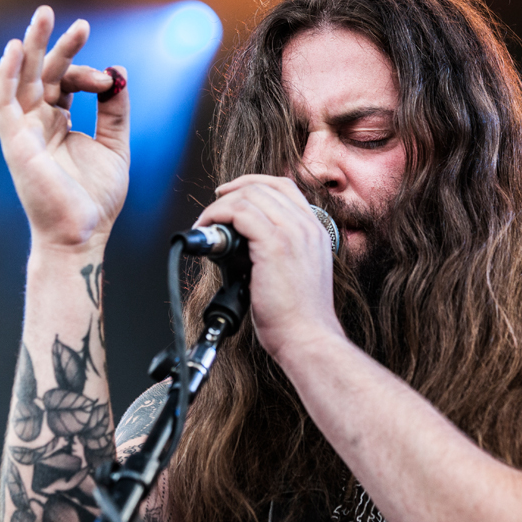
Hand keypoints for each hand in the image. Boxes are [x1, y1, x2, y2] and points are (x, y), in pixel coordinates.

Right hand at [0, 6, 128, 251]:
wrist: (82, 233)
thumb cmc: (96, 199)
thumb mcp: (115, 146)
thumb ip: (116, 110)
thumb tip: (117, 71)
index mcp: (60, 124)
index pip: (69, 83)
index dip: (89, 74)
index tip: (111, 81)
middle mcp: (38, 123)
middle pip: (43, 73)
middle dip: (59, 45)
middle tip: (81, 24)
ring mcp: (24, 130)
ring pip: (21, 78)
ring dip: (30, 46)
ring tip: (43, 15)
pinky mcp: (14, 141)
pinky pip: (2, 102)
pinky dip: (5, 74)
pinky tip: (14, 49)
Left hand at [195, 175, 343, 359]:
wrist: (308, 338)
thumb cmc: (298, 317)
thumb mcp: (297, 272)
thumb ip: (280, 251)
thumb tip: (244, 243)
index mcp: (315, 231)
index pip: (284, 187)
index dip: (253, 183)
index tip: (231, 194)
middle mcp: (308, 226)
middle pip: (264, 186)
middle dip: (232, 192)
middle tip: (212, 209)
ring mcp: (294, 233)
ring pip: (250, 195)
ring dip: (221, 205)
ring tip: (206, 223)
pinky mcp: (275, 245)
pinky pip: (240, 212)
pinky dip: (218, 215)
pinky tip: (209, 228)